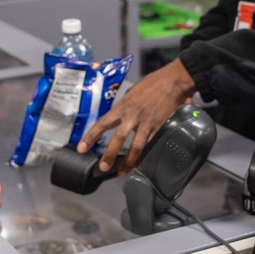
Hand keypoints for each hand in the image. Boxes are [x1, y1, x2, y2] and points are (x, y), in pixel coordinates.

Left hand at [75, 58, 195, 175]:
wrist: (173, 81)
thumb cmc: (153, 83)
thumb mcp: (132, 92)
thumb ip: (125, 106)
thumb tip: (120, 115)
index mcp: (123, 106)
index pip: (102, 123)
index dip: (91, 136)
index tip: (82, 148)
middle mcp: (133, 116)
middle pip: (118, 138)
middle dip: (110, 154)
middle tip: (103, 167)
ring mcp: (147, 123)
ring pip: (136, 146)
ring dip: (129, 162)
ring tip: (122, 173)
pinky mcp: (160, 128)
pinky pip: (151, 145)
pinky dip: (145, 156)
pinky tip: (142, 164)